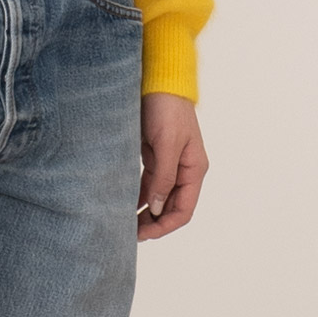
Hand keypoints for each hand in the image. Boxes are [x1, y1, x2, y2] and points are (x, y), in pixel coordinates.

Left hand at [138, 93, 207, 240]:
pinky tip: (125, 204)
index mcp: (194, 170)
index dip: (164, 226)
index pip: (183, 210)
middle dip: (153, 223)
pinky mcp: (155, 157)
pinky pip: (148, 184)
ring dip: (144, 212)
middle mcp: (184, 171)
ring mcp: (170, 164)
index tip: (143, 234)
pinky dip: (138, 196)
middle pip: (170, 207)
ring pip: (158, 198)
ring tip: (123, 223)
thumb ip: (163, 177)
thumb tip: (156, 208)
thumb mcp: (166, 144)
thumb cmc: (167, 109)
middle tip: (128, 233)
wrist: (158, 82)